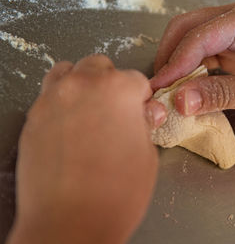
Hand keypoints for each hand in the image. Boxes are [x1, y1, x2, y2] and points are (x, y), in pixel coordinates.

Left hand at [8, 55, 158, 243]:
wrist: (71, 222)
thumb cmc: (116, 192)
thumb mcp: (147, 154)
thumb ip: (144, 124)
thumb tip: (143, 114)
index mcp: (119, 89)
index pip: (136, 79)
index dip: (142, 99)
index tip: (141, 112)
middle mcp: (84, 85)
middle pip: (100, 66)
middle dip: (112, 84)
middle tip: (116, 111)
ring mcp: (54, 99)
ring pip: (69, 71)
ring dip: (83, 84)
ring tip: (90, 110)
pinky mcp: (33, 117)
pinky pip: (48, 95)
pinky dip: (61, 101)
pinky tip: (69, 126)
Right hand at [151, 1, 234, 194]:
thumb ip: (220, 94)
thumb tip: (179, 101)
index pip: (199, 35)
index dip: (175, 63)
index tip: (159, 89)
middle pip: (188, 30)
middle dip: (171, 58)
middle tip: (159, 89)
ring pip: (192, 43)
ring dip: (178, 66)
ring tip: (168, 92)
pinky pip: (204, 58)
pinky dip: (192, 73)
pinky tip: (187, 90)